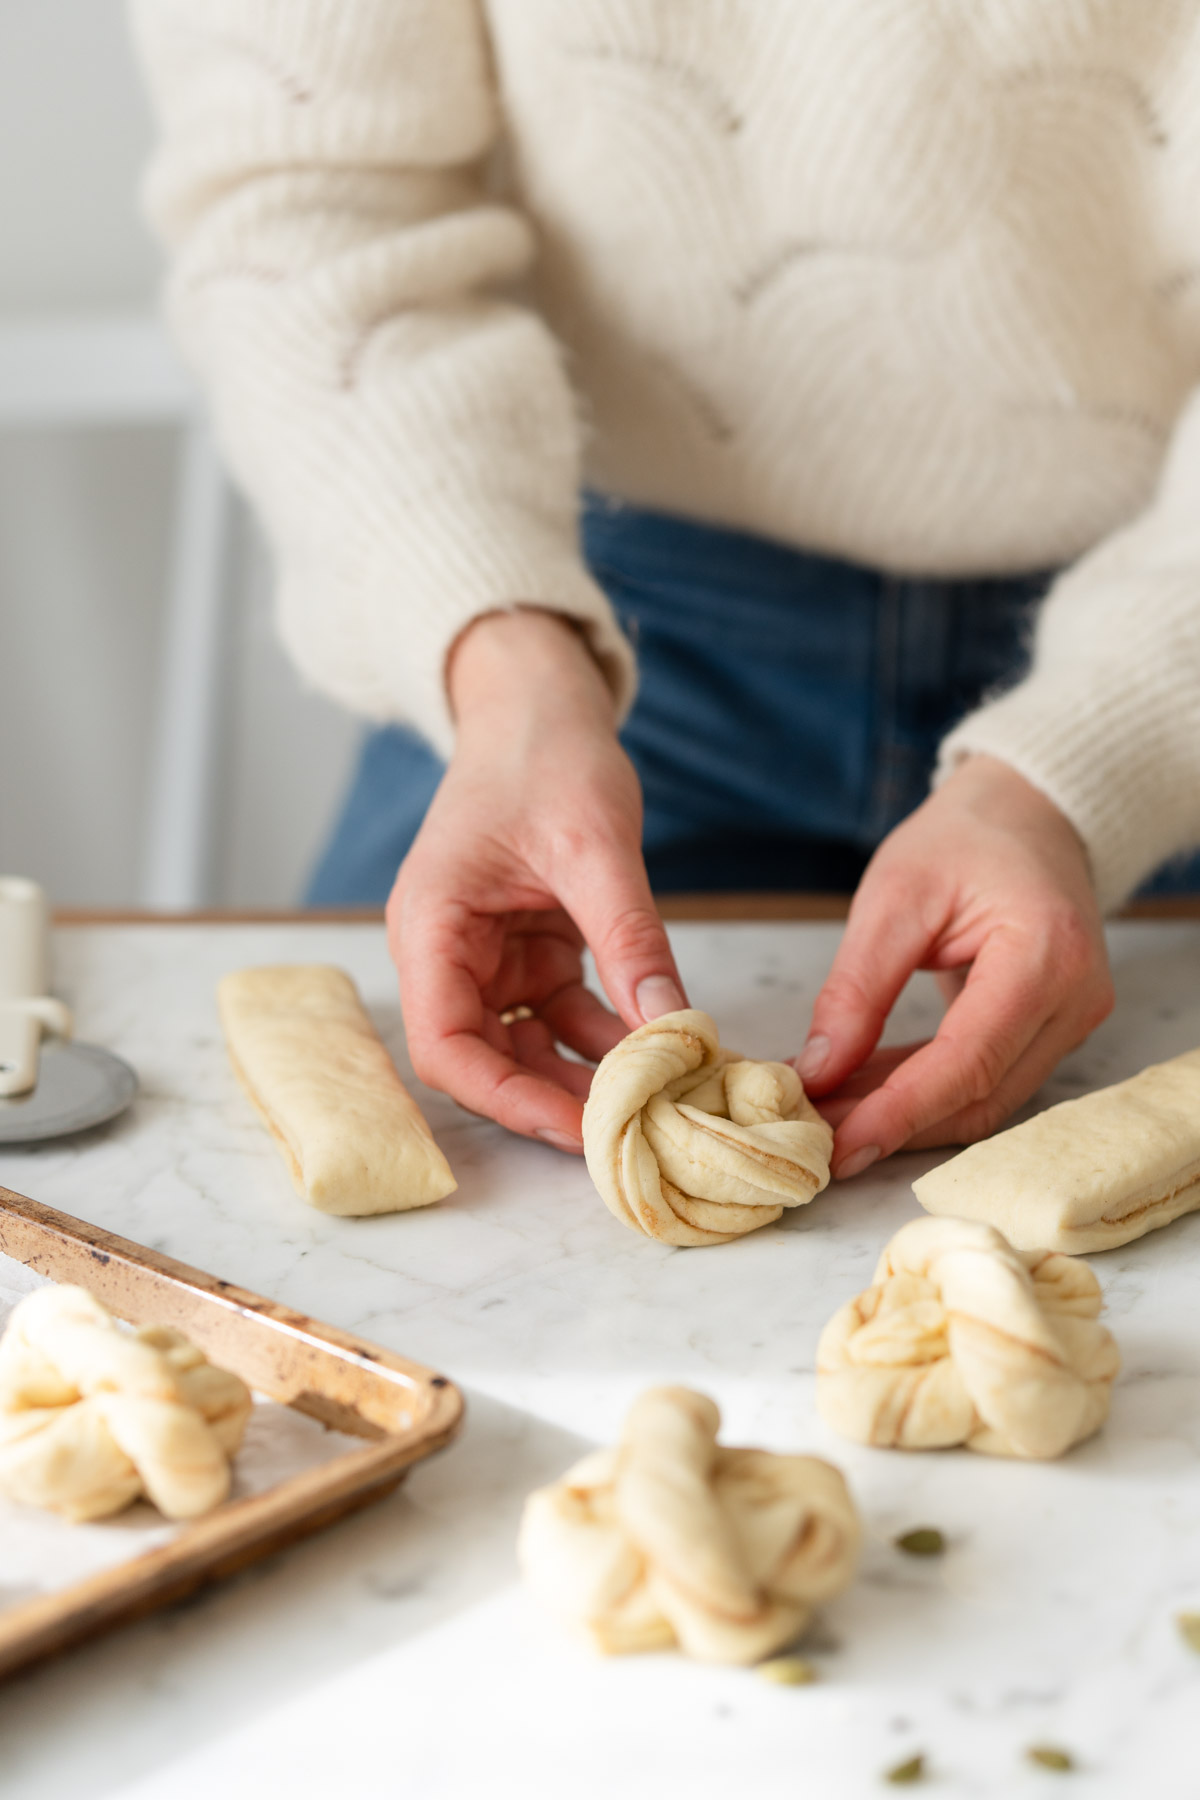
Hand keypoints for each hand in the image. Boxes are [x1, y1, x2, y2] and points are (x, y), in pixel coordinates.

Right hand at [386, 610, 685, 1149]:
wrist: (541, 705)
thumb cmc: (544, 755)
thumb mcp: (593, 845)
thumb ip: (630, 939)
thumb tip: (674, 1027)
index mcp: (431, 926)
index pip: (445, 1045)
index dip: (507, 1099)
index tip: (583, 1128)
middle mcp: (449, 953)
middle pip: (486, 1060)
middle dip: (556, 1100)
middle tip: (636, 1130)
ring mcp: (491, 958)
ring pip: (529, 1048)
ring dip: (588, 1077)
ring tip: (660, 1102)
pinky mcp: (533, 954)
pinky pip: (567, 1018)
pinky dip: (610, 1039)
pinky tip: (665, 1054)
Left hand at [794, 756, 1114, 1176]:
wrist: (1028, 812)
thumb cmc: (966, 837)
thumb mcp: (894, 896)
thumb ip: (857, 988)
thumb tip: (819, 1072)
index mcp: (1047, 954)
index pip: (970, 1061)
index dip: (900, 1111)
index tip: (838, 1145)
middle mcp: (1076, 999)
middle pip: (983, 1095)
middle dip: (896, 1123)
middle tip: (817, 1136)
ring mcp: (1073, 1019)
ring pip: (988, 1099)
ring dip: (908, 1115)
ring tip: (830, 1115)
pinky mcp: (1054, 1029)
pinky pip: (990, 1079)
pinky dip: (928, 1092)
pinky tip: (867, 1092)